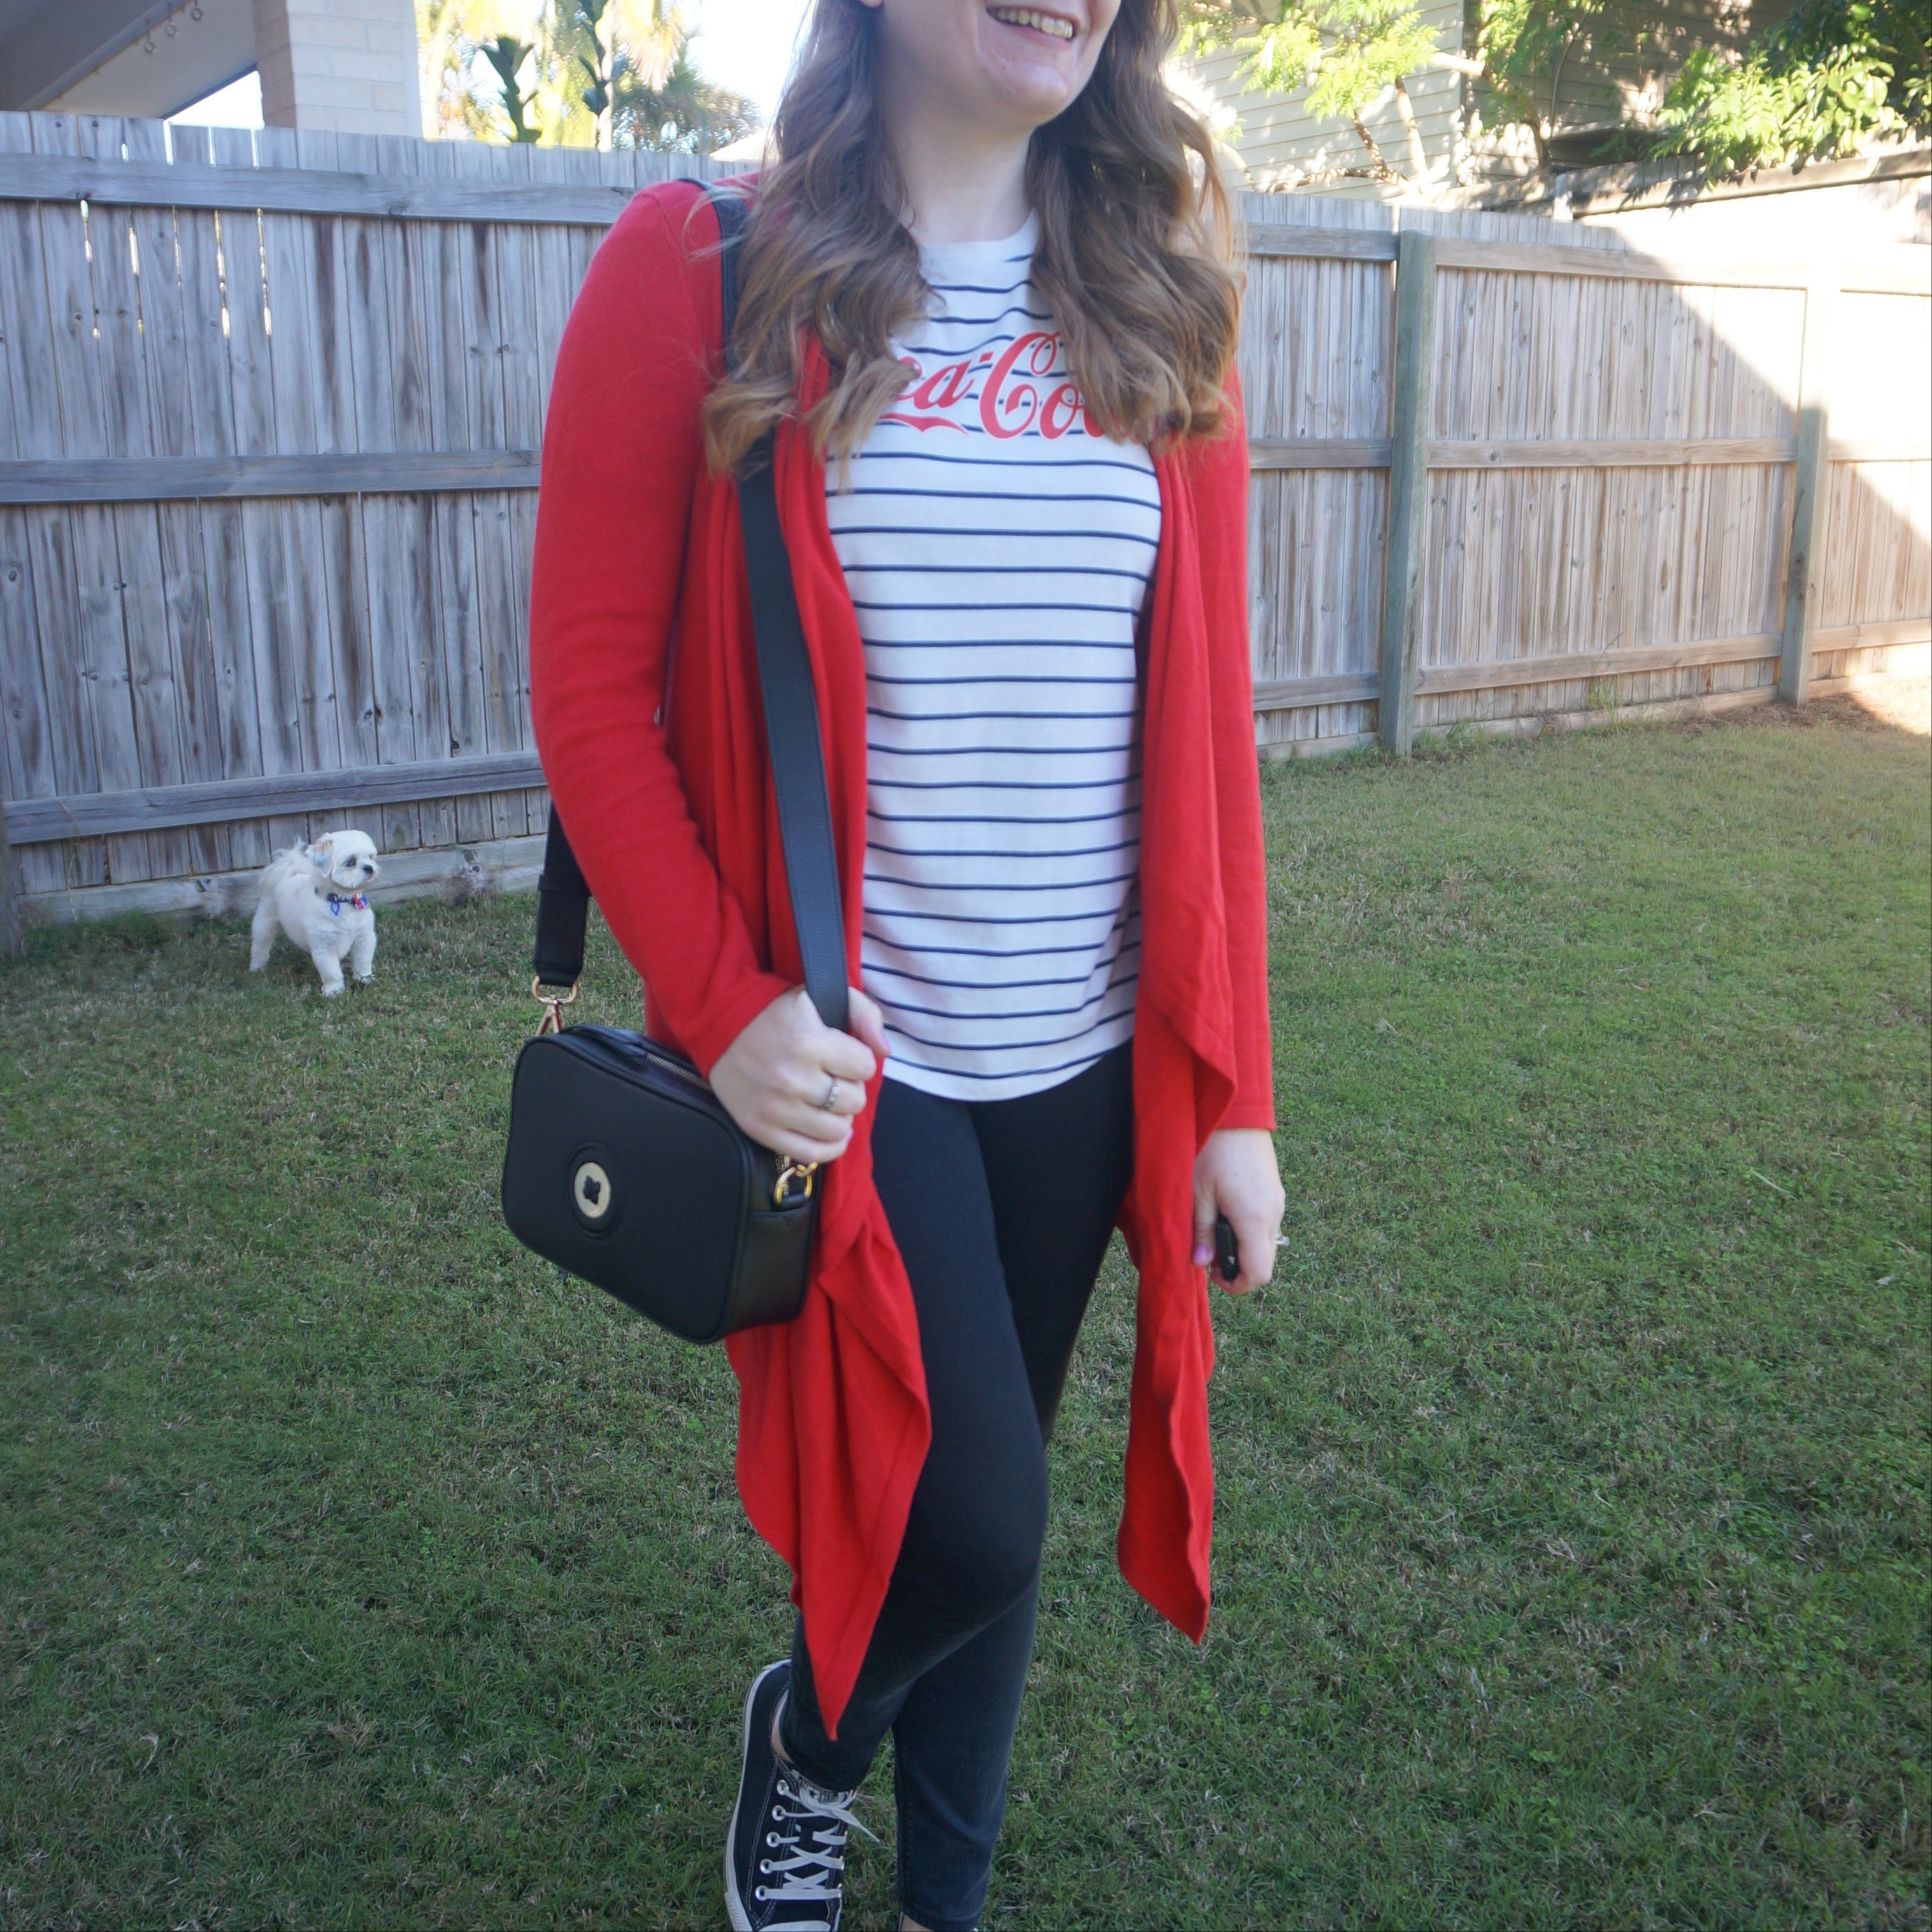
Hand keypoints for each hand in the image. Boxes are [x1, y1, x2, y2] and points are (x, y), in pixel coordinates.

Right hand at [709, 986, 889, 1164]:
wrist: (719, 1025)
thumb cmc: (776, 1012)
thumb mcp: (821, 995)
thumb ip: (864, 1012)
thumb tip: (884, 1050)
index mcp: (809, 1041)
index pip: (866, 1067)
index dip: (859, 1060)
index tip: (844, 1055)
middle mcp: (792, 1078)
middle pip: (854, 1101)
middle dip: (851, 1088)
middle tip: (835, 1079)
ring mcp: (774, 1107)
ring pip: (837, 1130)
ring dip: (840, 1117)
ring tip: (828, 1101)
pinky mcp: (759, 1128)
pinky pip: (810, 1154)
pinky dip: (828, 1148)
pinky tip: (829, 1132)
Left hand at [1191, 1128, 1284, 1294]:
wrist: (1236, 1112)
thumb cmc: (1213, 1149)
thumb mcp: (1198, 1193)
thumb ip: (1202, 1231)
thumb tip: (1202, 1263)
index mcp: (1254, 1218)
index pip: (1258, 1273)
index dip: (1236, 1284)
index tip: (1212, 1274)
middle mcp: (1273, 1214)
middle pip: (1265, 1262)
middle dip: (1237, 1267)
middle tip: (1209, 1252)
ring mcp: (1278, 1202)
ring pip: (1266, 1244)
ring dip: (1243, 1248)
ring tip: (1215, 1228)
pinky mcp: (1275, 1192)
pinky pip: (1266, 1225)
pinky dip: (1249, 1231)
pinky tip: (1227, 1212)